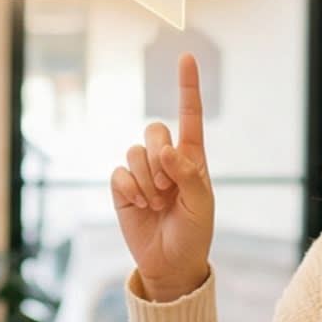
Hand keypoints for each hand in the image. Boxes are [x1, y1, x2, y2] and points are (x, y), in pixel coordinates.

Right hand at [110, 53, 215, 303]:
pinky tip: (140, 206)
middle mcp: (165, 160)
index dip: (188, 86)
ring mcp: (142, 173)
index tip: (187, 56)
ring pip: (135, 152)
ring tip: (157, 203)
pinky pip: (120, 173)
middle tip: (168, 187)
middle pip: (155, 130)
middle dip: (159, 155)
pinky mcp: (122, 188)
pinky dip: (131, 189)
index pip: (190, 116)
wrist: (171, 264)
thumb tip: (165, 150)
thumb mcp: (201, 204)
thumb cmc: (193, 232)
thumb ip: (188, 174)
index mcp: (192, 158)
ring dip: (148, 180)